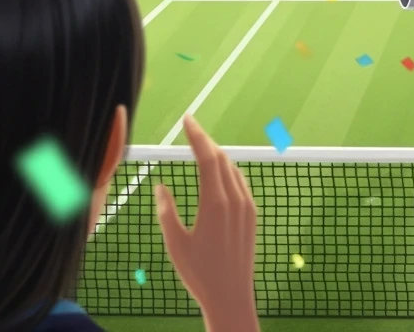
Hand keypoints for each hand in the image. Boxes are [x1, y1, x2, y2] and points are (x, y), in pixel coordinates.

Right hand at [155, 116, 257, 324]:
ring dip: (217, 155)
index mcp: (215, 203)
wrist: (231, 294)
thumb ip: (166, 211)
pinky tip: (219, 172)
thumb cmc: (199, 273)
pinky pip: (240, 182)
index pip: (208, 157)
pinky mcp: (253, 214)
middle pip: (221, 159)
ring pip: (232, 169)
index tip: (188, 119)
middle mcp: (235, 199)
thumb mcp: (175, 242)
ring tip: (201, 147)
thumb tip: (160, 186)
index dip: (197, 135)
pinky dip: (227, 171)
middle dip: (205, 141)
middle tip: (190, 128)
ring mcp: (247, 205)